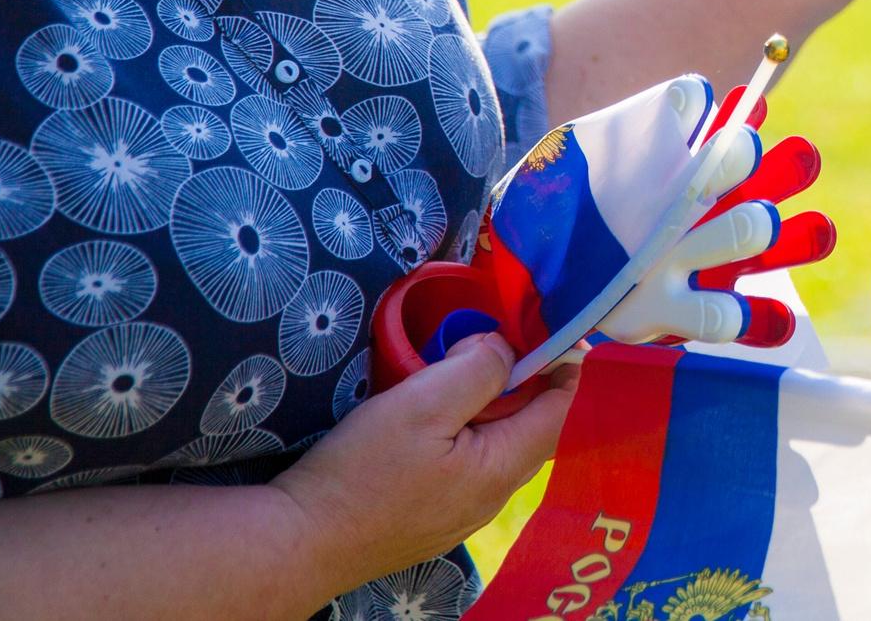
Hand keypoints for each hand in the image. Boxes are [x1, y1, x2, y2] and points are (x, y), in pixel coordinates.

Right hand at [271, 331, 575, 597]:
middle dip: (529, 380)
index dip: (568, 365)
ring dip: (495, 405)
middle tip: (498, 341)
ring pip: (501, 444)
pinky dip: (470, 430)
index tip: (558, 328)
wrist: (301, 543)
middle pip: (535, 426)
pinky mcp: (437, 515)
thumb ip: (477, 370)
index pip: (563, 410)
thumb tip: (507, 348)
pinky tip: (437, 414)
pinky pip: (473, 463)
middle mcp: (494, 496)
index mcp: (502, 467)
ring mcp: (465, 510)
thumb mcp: (422, 403)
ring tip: (461, 370)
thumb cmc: (360, 474)